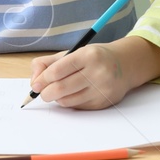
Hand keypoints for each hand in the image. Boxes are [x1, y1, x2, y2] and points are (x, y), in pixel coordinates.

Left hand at [29, 36, 159, 109]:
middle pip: (60, 89)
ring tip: (59, 91)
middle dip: (45, 93)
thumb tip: (34, 80)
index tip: (36, 84)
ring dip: (58, 98)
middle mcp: (97, 72)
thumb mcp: (74, 52)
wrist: (125, 65)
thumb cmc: (95, 57)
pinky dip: (70, 102)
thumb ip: (49, 63)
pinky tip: (74, 94)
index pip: (57, 71)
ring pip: (67, 101)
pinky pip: (77, 107)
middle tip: (43, 92)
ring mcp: (102, 89)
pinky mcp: (103, 102)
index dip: (42, 79)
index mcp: (88, 55)